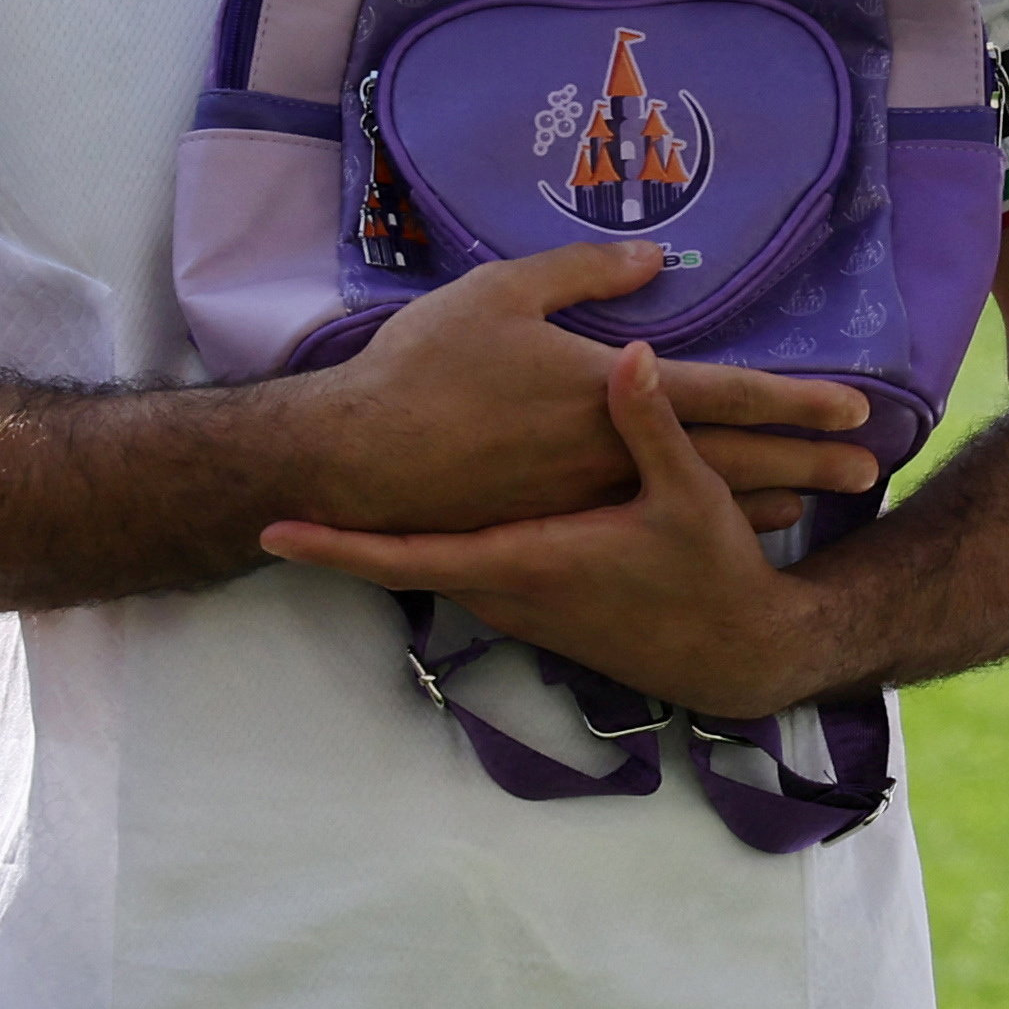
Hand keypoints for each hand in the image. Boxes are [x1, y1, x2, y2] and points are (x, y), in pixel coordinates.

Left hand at [261, 340, 833, 720]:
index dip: (338, 548)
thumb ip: (650, 425)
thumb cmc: (709, 574)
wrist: (733, 653)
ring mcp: (517, 610)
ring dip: (397, 535)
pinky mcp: (535, 613)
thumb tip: (627, 355)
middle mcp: (507, 594)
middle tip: (293, 495)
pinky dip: (440, 546)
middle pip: (407, 560)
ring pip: (438, 564)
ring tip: (350, 493)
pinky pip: (469, 572)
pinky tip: (446, 508)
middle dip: (354, 529)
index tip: (274, 531)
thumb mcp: (688, 496)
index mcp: (526, 561)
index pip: (408, 559)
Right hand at [305, 240, 877, 536]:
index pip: (724, 394)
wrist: (355, 461)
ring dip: (767, 496)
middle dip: (807, 460)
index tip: (856, 404)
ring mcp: (589, 497)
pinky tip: (735, 523)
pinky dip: (702, 520)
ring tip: (824, 498)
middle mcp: (612, 452)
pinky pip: (652, 525)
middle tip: (870, 464)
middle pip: (733, 457)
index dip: (795, 398)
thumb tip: (655, 259)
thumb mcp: (501, 292)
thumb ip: (584, 272)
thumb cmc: (424, 367)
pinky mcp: (560, 525)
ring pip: (697, 499)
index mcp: (608, 390)